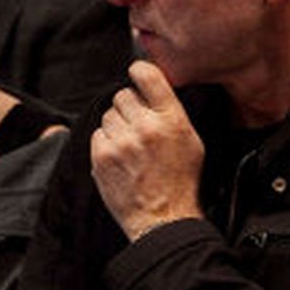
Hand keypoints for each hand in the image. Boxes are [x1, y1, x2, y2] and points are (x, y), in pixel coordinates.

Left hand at [91, 60, 205, 240]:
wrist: (163, 218)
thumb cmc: (181, 182)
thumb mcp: (191, 142)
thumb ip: (172, 113)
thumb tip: (154, 88)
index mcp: (172, 120)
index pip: (149, 77)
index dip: (140, 71)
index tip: (136, 73)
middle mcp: (146, 127)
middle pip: (123, 96)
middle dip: (128, 107)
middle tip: (137, 126)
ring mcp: (121, 142)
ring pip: (108, 115)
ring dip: (116, 126)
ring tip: (130, 146)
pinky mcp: (102, 156)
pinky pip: (98, 135)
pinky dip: (106, 143)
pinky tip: (120, 158)